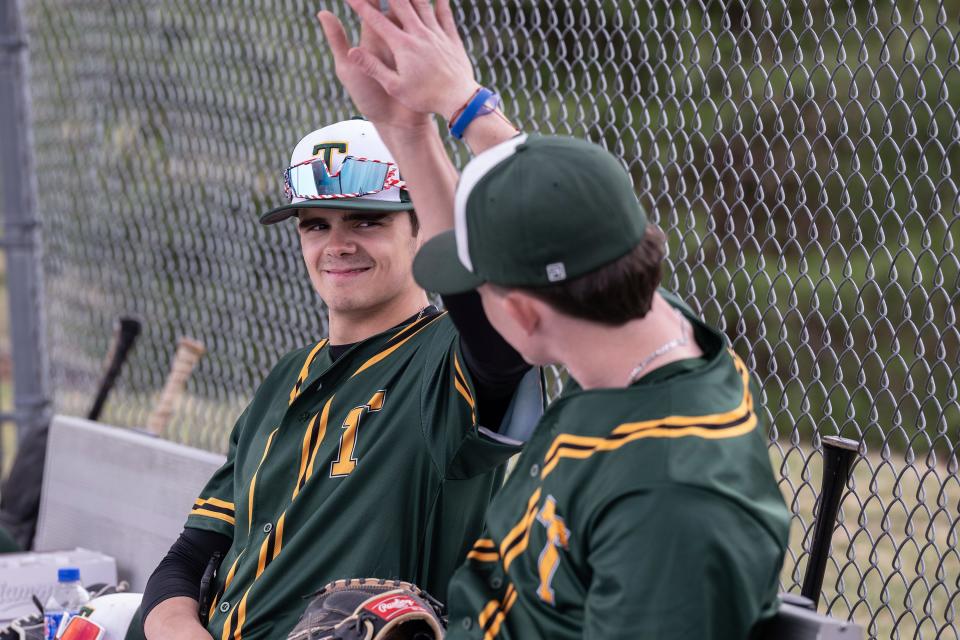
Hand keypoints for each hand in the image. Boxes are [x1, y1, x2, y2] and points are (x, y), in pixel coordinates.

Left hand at [317, 3, 429, 130]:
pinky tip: (438, 3)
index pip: (370, 6)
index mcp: (373, 37)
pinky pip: (430, 32)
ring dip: (417, 1)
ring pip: (414, 15)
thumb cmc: (369, 98)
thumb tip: (322, 12)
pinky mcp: (424, 57)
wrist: (395, 122)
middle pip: (394, 6)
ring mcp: (410, 47)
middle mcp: (392, 37)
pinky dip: (435, 16)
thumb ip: (338, 40)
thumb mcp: (348, 68)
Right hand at [340, 0, 479, 120]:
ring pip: (422, 4)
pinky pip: (446, 15)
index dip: (361, 6)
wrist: (459, 100)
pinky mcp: (451, 39)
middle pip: (400, 4)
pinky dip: (441, 3)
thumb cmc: (425, 98)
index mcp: (402, 46)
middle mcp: (419, 34)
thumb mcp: (394, 87)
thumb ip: (372, 67)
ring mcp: (437, 35)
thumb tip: (352, 52)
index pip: (376, 20)